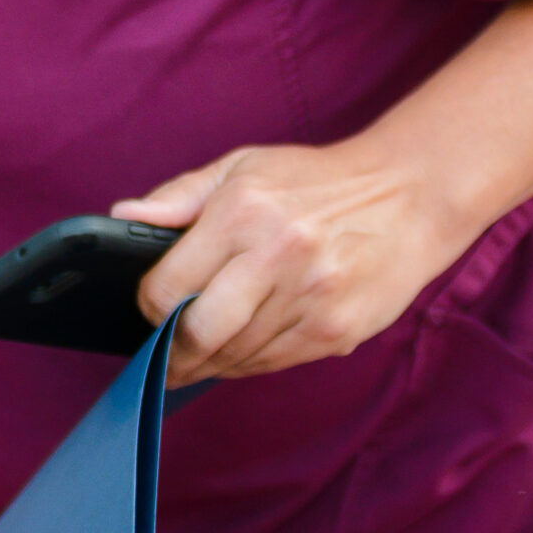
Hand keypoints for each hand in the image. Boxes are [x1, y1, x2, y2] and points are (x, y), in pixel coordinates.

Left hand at [113, 138, 441, 387]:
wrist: (410, 196)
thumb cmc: (317, 182)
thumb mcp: (243, 168)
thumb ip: (179, 197)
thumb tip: (122, 217)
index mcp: (243, 211)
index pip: (168, 285)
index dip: (149, 306)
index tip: (149, 310)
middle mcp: (276, 255)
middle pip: (198, 333)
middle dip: (171, 353)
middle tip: (163, 358)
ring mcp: (310, 298)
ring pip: (235, 358)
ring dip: (210, 363)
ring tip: (201, 354)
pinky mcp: (336, 331)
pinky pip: (274, 365)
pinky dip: (250, 364)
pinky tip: (244, 350)